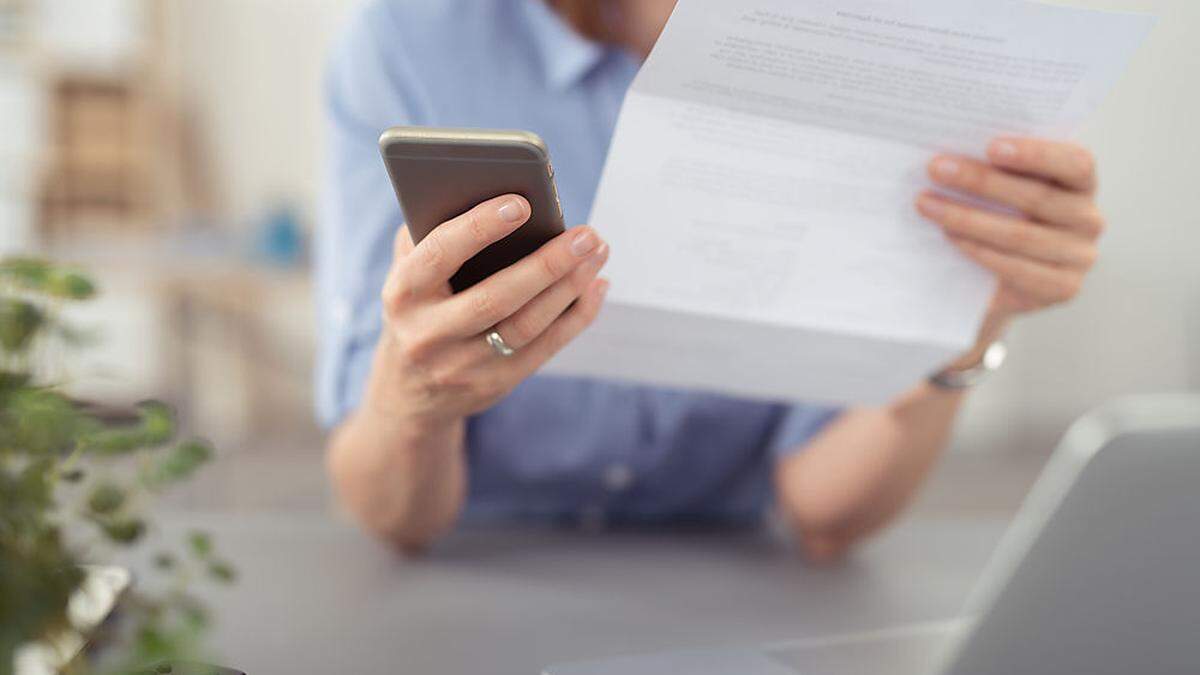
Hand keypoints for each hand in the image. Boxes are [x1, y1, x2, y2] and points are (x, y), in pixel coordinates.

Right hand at [365, 194, 609, 432]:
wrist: (410, 392)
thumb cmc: (420, 309)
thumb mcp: (408, 273)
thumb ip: (431, 235)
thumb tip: (485, 192)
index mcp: (402, 294)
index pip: (441, 254)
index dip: (480, 227)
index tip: (521, 203)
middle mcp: (428, 334)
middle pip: (496, 298)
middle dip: (547, 263)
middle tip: (586, 233)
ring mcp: (463, 366)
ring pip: (527, 326)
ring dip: (570, 287)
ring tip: (597, 252)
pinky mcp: (495, 384)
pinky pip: (545, 348)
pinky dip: (576, 315)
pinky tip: (595, 285)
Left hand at [916, 137, 1103, 350]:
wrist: (998, 280)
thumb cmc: (1000, 216)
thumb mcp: (1003, 189)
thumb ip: (995, 167)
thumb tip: (952, 151)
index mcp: (1082, 183)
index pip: (1075, 163)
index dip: (1035, 154)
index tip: (990, 146)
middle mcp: (1088, 219)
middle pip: (1037, 198)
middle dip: (981, 181)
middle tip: (937, 169)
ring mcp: (1079, 256)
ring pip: (1020, 234)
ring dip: (967, 218)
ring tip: (928, 204)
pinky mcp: (1062, 288)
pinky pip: (1016, 268)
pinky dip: (978, 250)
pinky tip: (949, 236)